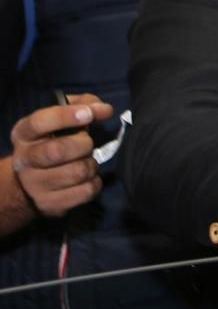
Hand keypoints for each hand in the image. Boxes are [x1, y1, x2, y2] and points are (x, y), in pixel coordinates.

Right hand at [9, 97, 110, 216]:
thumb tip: (103, 109)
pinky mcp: (50, 203)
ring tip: (86, 161)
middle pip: (58, 151)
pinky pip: (86, 191)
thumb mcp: (60, 118)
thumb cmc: (53, 141)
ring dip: (91, 164)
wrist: (29, 183)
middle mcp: (24, 159)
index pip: (41, 122)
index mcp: (23, 134)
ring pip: (77, 172)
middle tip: (87, 144)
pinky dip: (95, 182)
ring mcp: (35, 185)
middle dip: (83, 144)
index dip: (67, 116)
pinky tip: (87, 178)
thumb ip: (82, 105)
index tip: (90, 114)